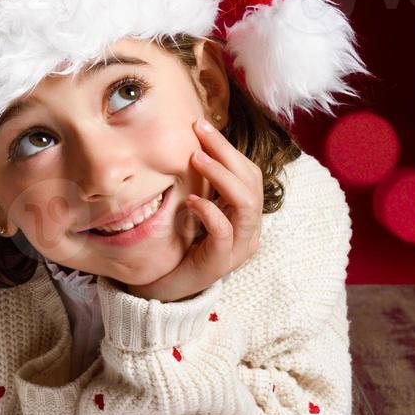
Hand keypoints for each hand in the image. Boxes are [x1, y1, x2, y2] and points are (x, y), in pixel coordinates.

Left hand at [124, 118, 262, 302]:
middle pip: (252, 183)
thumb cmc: (176, 247)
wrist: (163, 289)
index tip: (202, 125)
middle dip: (227, 153)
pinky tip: (191, 200)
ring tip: (195, 158)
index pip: (249, 174)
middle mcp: (248, 230)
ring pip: (246, 204)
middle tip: (199, 132)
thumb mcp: (191, 211)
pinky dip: (210, 211)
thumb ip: (200, 185)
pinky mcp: (221, 263)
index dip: (229, 149)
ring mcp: (238, 247)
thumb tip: (191, 144)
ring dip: (222, 176)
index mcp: (244, 216)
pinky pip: (224, 232)